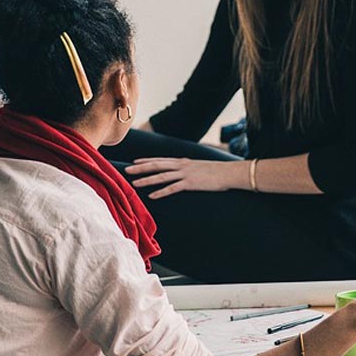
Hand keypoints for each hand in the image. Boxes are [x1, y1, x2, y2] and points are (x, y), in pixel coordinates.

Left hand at [126, 158, 246, 198]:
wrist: (229, 172)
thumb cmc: (216, 172)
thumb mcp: (199, 167)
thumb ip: (189, 169)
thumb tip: (183, 172)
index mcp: (183, 161)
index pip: (160, 160)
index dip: (146, 161)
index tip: (134, 162)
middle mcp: (181, 165)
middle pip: (156, 165)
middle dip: (140, 168)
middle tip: (126, 170)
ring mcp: (185, 174)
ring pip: (161, 176)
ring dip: (147, 180)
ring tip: (134, 183)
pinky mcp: (191, 183)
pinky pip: (173, 188)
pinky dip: (161, 192)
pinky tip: (152, 196)